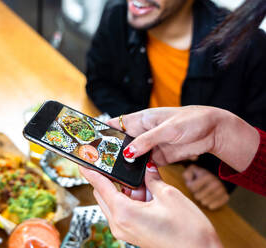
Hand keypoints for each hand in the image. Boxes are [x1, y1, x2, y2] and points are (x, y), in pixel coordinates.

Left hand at [79, 165, 221, 247]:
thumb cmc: (188, 231)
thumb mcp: (169, 196)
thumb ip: (152, 178)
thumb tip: (146, 166)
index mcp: (124, 213)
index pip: (100, 186)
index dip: (91, 171)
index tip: (84, 161)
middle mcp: (119, 224)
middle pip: (103, 194)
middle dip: (112, 179)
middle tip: (125, 166)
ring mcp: (124, 231)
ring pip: (113, 202)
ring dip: (124, 190)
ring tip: (146, 184)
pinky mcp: (132, 233)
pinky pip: (122, 211)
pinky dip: (130, 200)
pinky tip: (148, 195)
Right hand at [108, 106, 258, 171]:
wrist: (213, 132)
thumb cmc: (191, 120)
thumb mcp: (167, 129)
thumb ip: (146, 141)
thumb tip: (128, 152)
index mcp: (141, 119)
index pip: (117, 124)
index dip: (103, 131)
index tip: (90, 139)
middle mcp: (143, 133)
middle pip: (121, 143)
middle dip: (111, 151)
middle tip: (99, 161)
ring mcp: (150, 146)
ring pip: (131, 156)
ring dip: (124, 163)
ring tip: (113, 171)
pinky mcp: (158, 157)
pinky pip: (144, 165)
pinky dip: (138, 170)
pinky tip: (131, 176)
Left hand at [183, 164, 228, 209]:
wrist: (216, 177)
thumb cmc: (200, 176)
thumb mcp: (192, 171)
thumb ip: (187, 174)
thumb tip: (189, 179)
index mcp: (207, 176)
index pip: (193, 188)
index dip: (191, 188)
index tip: (193, 186)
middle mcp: (216, 183)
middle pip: (198, 197)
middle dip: (195, 195)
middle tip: (198, 192)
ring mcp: (222, 190)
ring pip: (205, 203)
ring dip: (201, 201)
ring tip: (203, 196)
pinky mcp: (225, 197)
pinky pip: (213, 207)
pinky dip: (209, 205)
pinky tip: (208, 202)